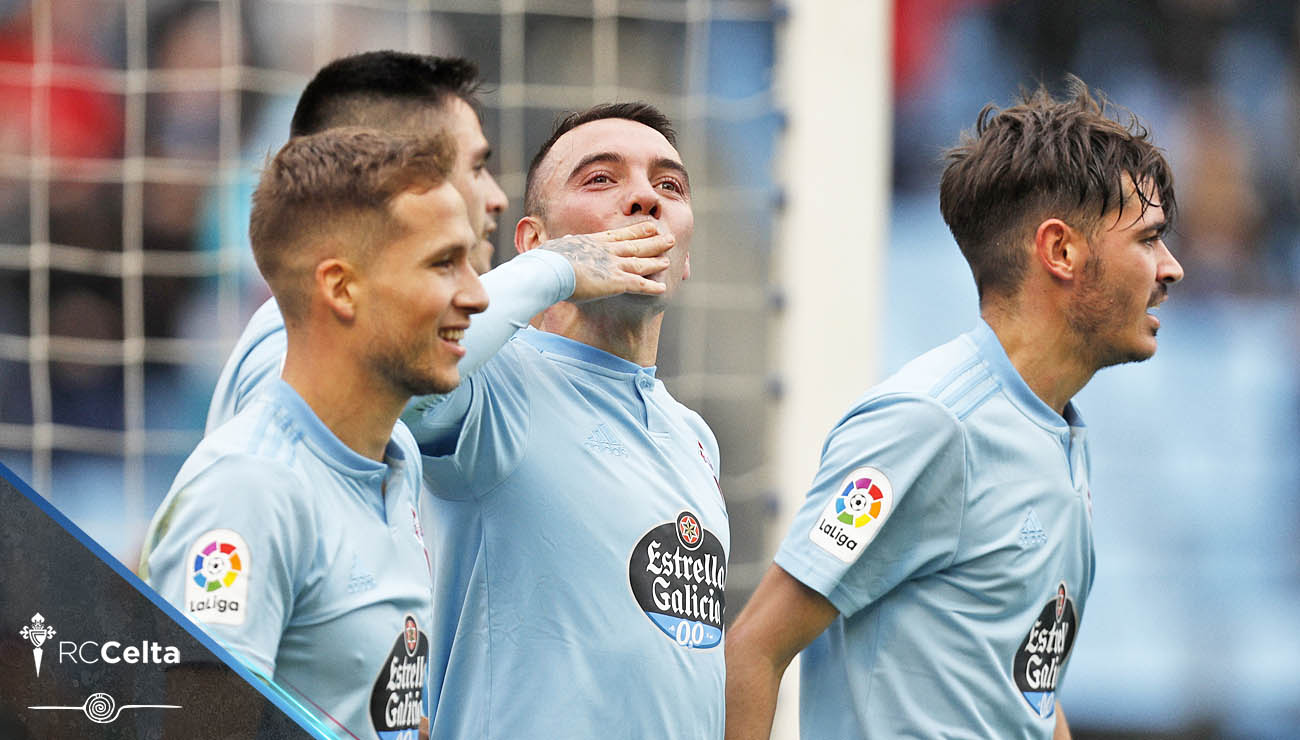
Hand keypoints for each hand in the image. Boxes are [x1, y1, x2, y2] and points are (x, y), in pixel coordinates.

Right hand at [539, 221, 674, 301]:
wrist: (549, 270)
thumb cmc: (546, 261)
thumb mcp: (556, 248)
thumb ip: (565, 245)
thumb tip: (566, 240)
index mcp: (592, 242)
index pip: (619, 235)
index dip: (636, 231)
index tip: (650, 226)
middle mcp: (606, 251)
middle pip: (635, 245)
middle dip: (653, 241)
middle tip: (669, 237)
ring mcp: (613, 265)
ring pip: (640, 262)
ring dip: (656, 261)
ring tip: (668, 259)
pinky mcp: (615, 281)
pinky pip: (639, 285)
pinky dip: (651, 287)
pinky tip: (663, 288)